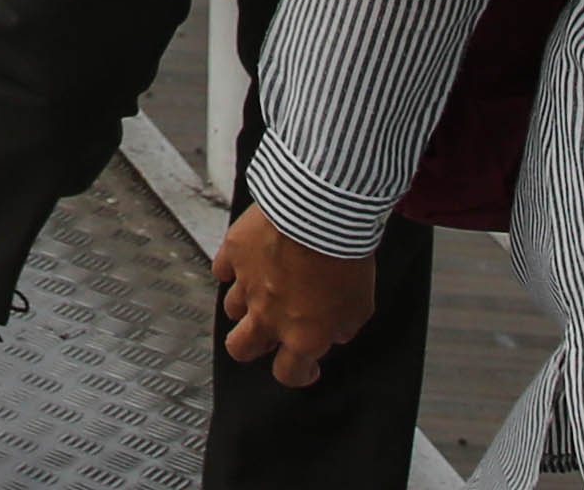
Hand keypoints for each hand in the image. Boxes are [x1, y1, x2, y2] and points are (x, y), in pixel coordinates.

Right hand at [216, 207, 381, 387]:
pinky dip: (233, 268)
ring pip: (231, 308)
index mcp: (301, 336)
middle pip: (241, 349)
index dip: (298, 373)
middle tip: (268, 331)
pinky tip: (248, 260)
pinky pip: (223, 268)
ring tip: (262, 287)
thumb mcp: (361, 305)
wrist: (322, 210)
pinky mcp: (234, 252)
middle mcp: (268, 316)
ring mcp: (247, 284)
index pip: (289, 373)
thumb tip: (333, 332)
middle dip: (253, 346)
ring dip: (245, 303)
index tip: (305, 366)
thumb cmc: (345, 255)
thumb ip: (343, 327)